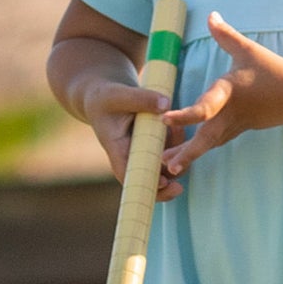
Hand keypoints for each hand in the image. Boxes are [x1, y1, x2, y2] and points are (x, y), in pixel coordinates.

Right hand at [79, 79, 182, 200]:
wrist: (104, 96)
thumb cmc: (107, 97)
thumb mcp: (120, 94)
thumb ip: (141, 99)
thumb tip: (166, 105)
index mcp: (117, 148)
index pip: (129, 174)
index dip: (145, 182)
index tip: (163, 184)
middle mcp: (130, 155)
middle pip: (148, 178)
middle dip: (164, 186)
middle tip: (179, 188)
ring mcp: (143, 151)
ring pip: (164, 165)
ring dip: (176, 157)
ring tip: (177, 128)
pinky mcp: (154, 143)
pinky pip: (170, 149)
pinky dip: (177, 142)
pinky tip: (177, 125)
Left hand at [160, 13, 282, 177]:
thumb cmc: (274, 71)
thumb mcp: (249, 51)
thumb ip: (226, 35)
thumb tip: (211, 15)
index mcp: (229, 94)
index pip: (204, 108)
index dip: (184, 115)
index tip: (164, 119)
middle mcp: (231, 113)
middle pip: (207, 138)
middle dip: (188, 152)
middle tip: (167, 166)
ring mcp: (237, 124)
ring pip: (211, 143)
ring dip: (191, 155)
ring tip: (169, 167)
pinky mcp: (241, 129)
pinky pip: (218, 141)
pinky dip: (203, 148)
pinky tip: (189, 155)